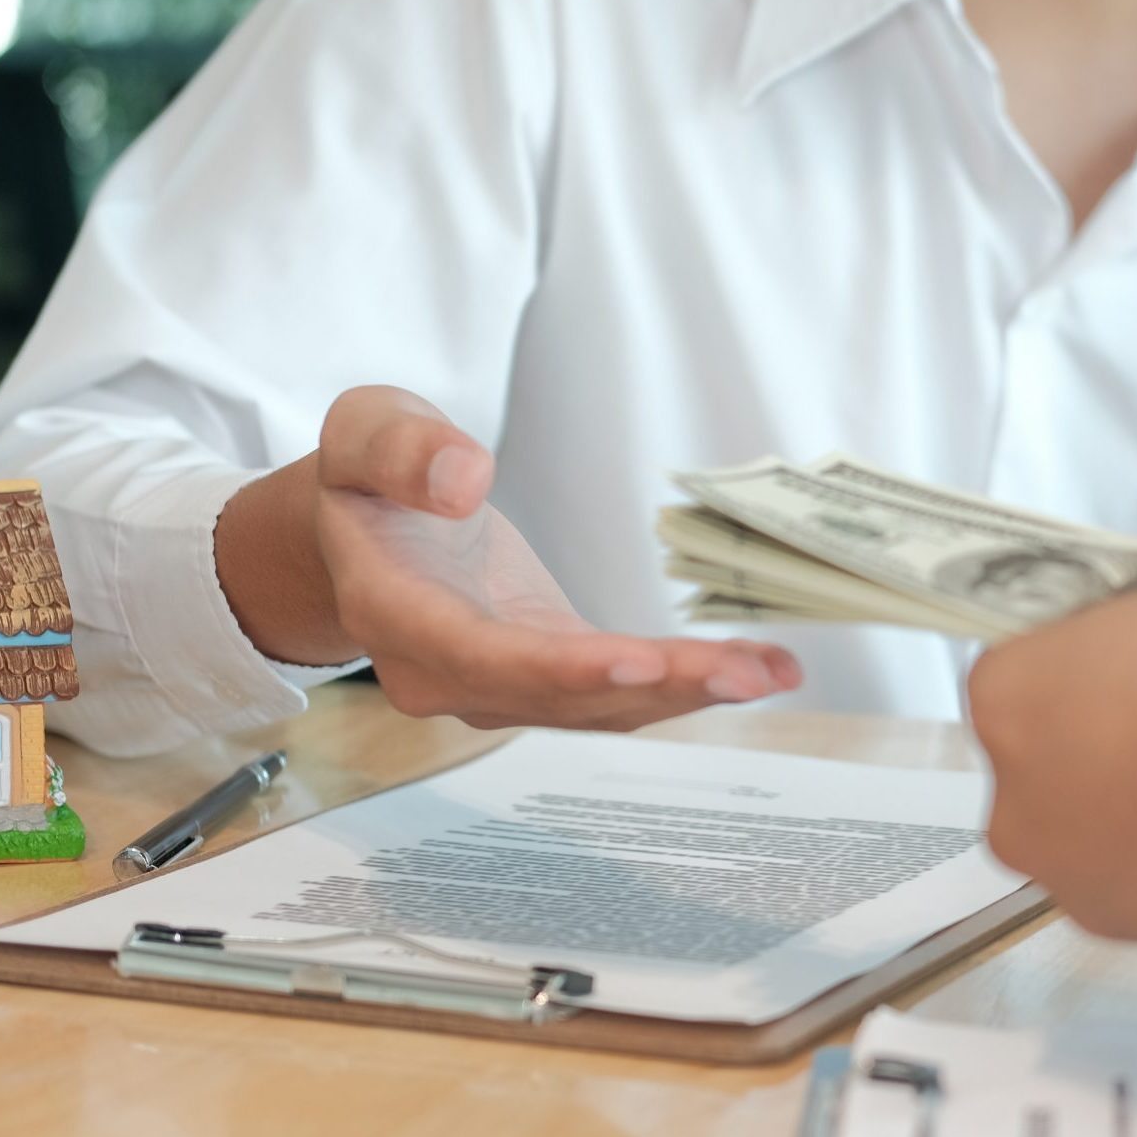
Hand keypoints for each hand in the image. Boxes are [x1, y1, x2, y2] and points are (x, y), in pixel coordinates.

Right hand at [215, 386, 799, 729]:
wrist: (366, 526)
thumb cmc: (367, 475)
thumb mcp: (364, 430)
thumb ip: (400, 450)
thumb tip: (463, 482)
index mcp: (393, 611)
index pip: (475, 655)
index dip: (555, 670)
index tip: (633, 663)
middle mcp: (446, 671)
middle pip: (557, 695)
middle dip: (657, 688)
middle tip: (745, 676)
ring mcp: (500, 684)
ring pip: (600, 705)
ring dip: (690, 692)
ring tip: (772, 672)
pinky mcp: (549, 674)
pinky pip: (621, 690)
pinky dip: (690, 681)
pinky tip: (762, 668)